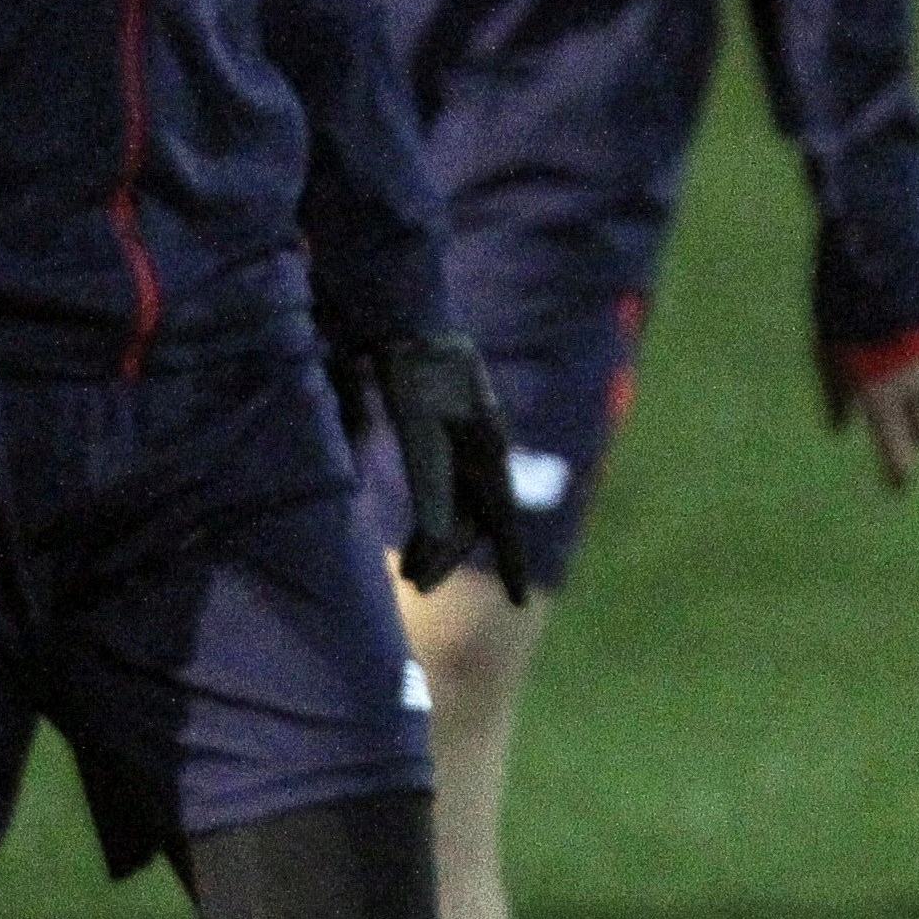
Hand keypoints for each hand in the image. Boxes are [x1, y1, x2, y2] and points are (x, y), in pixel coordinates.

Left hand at [337, 334, 525, 602]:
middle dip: (448, 556)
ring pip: (458, 506)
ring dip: (434, 540)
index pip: (503, 519)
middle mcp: (484, 451)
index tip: (517, 600)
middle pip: (475, 519)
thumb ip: (427, 480)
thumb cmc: (413, 369)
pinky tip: (410, 532)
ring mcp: (466, 444)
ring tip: (405, 571)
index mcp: (488, 451)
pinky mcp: (444, 436)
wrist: (402, 318)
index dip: (509, 562)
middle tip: (413, 584)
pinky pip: (444, 489)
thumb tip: (430, 534)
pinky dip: (429, 516)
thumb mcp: (419, 425)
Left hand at [831, 318, 918, 493]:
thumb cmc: (848, 318)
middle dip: (916, 435)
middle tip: (905, 422)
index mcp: (881, 403)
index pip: (898, 457)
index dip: (899, 476)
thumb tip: (839, 431)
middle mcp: (916, 397)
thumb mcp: (828, 358)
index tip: (898, 486)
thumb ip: (838, 398)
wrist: (888, 271)